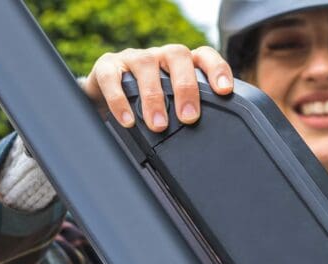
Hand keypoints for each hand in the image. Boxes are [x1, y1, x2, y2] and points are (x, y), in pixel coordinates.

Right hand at [81, 45, 233, 131]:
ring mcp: (133, 58)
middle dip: (185, 86)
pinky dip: (119, 99)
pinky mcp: (107, 66)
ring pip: (146, 64)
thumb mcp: (172, 105)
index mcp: (181, 63)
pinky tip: (128, 121)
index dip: (216, 68)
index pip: (204, 55)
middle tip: (189, 117)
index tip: (224, 90)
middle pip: (177, 55)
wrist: (104, 97)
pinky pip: (112, 77)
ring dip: (154, 96)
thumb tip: (211, 143)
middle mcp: (160, 55)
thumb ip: (189, 114)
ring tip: (159, 125)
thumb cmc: (147, 103)